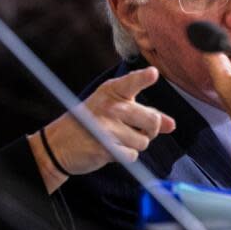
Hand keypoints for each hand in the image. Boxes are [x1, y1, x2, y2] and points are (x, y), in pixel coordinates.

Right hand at [29, 66, 175, 192]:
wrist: (59, 144)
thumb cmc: (91, 123)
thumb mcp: (114, 110)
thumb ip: (143, 114)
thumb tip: (171, 125)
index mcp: (112, 91)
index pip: (131, 82)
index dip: (143, 78)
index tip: (153, 73)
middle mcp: (110, 107)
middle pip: (151, 121)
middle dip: (149, 131)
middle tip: (135, 131)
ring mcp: (106, 127)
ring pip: (143, 142)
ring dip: (134, 145)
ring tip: (115, 139)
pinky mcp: (104, 147)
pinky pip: (132, 155)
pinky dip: (124, 156)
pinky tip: (110, 149)